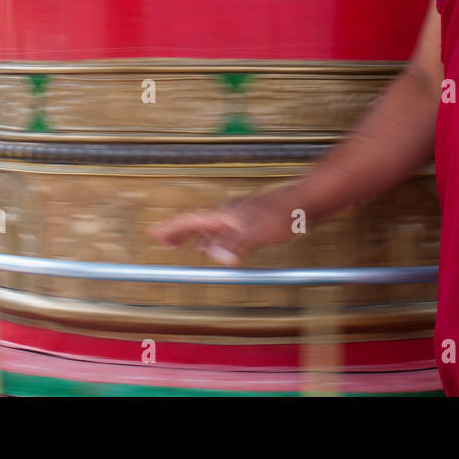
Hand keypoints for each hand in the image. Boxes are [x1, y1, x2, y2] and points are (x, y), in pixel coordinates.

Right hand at [149, 191, 297, 263]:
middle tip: (161, 240)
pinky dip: (212, 239)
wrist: (304, 203)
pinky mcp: (250, 222)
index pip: (191, 220)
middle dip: (177, 232)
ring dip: (193, 236)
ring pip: (208, 227)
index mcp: (226, 215)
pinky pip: (222, 232)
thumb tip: (215, 256)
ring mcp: (239, 217)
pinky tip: (217, 247)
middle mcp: (229, 214)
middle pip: (196, 223)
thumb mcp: (257, 232)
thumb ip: (235, 244)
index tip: (154, 233)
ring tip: (182, 245)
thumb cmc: (283, 214)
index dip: (172, 228)